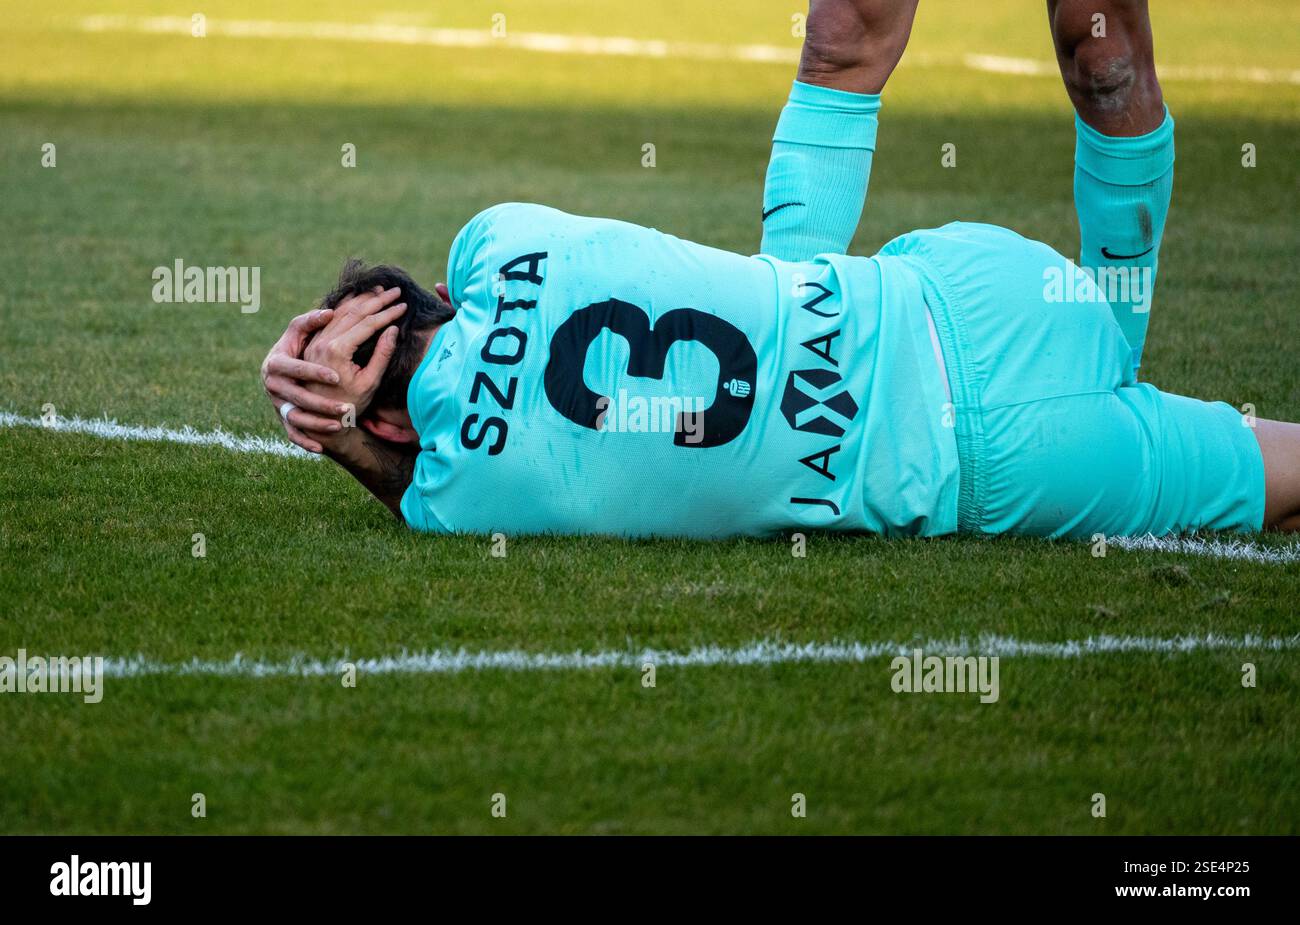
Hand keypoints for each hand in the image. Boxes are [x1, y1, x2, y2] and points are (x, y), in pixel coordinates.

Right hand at [261, 307, 350, 452]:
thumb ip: (310, 323)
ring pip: (296, 419)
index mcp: (277, 363)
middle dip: (320, 403)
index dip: (314, 372)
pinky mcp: (284, 420)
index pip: (294, 369)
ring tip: (340, 426)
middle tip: (344, 408)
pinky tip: (320, 449)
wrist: (294, 378)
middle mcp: (274, 385)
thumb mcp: (300, 335)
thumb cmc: (300, 350)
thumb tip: (330, 311)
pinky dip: (305, 441)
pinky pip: (293, 434)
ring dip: (318, 424)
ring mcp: (278, 405)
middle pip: (296, 397)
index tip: (335, 377)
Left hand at [300, 286, 407, 448]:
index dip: (388, 313)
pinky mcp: (313, 343)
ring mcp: (315, 341)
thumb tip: (393, 330)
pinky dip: (345, 306)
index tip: (404, 305)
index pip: (367, 323)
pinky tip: (357, 300)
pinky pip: (331, 318)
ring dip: (361, 299)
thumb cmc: (350, 404)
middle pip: (353, 312)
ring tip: (379, 291)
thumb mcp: (370, 382)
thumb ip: (382, 355)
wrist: (321, 419)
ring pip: (340, 311)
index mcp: (337, 351)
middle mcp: (323, 342)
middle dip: (377, 300)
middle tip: (395, 291)